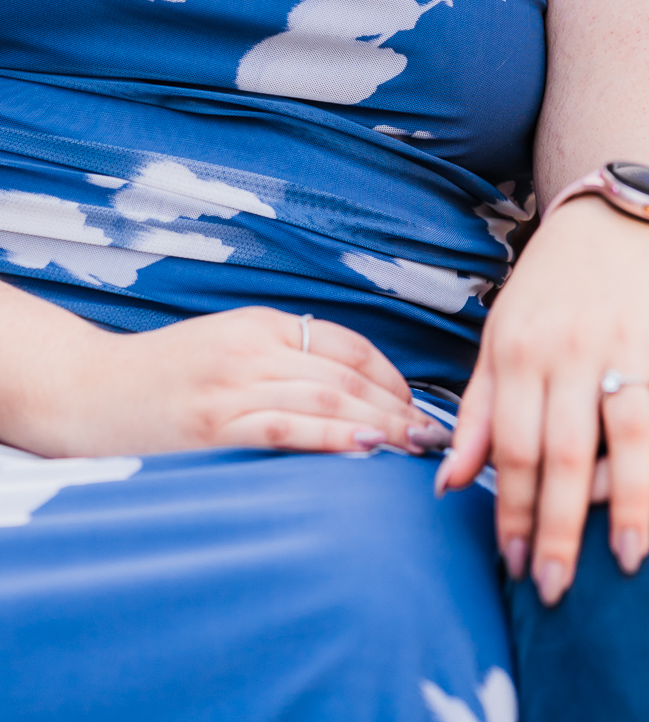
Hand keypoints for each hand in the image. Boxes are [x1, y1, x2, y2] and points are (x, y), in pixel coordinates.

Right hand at [25, 305, 448, 458]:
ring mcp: (233, 385)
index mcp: (261, 324)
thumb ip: (281, 359)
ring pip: (326, 400)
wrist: (87, 390)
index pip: (348, 346)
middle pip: (347, 375)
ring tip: (415, 448)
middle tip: (436, 435)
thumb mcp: (227, 346)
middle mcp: (253, 348)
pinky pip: (285, 428)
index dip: (392, 377)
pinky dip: (330, 438)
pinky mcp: (213, 424)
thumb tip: (349, 392)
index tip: (420, 407)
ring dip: (380, 424)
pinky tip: (365, 449)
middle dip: (400, 406)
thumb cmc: (162, 377)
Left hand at [444, 197, 648, 603]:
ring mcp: (629, 338)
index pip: (513, 448)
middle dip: (559, 527)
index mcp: (520, 352)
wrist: (614, 221)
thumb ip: (478, 414)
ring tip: (628, 561)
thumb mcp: (501, 341)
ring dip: (628, 502)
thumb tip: (447, 486)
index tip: (515, 567)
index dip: (513, 512)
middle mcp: (571, 346)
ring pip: (628, 432)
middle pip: (564, 451)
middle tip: (558, 589)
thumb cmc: (548, 293)